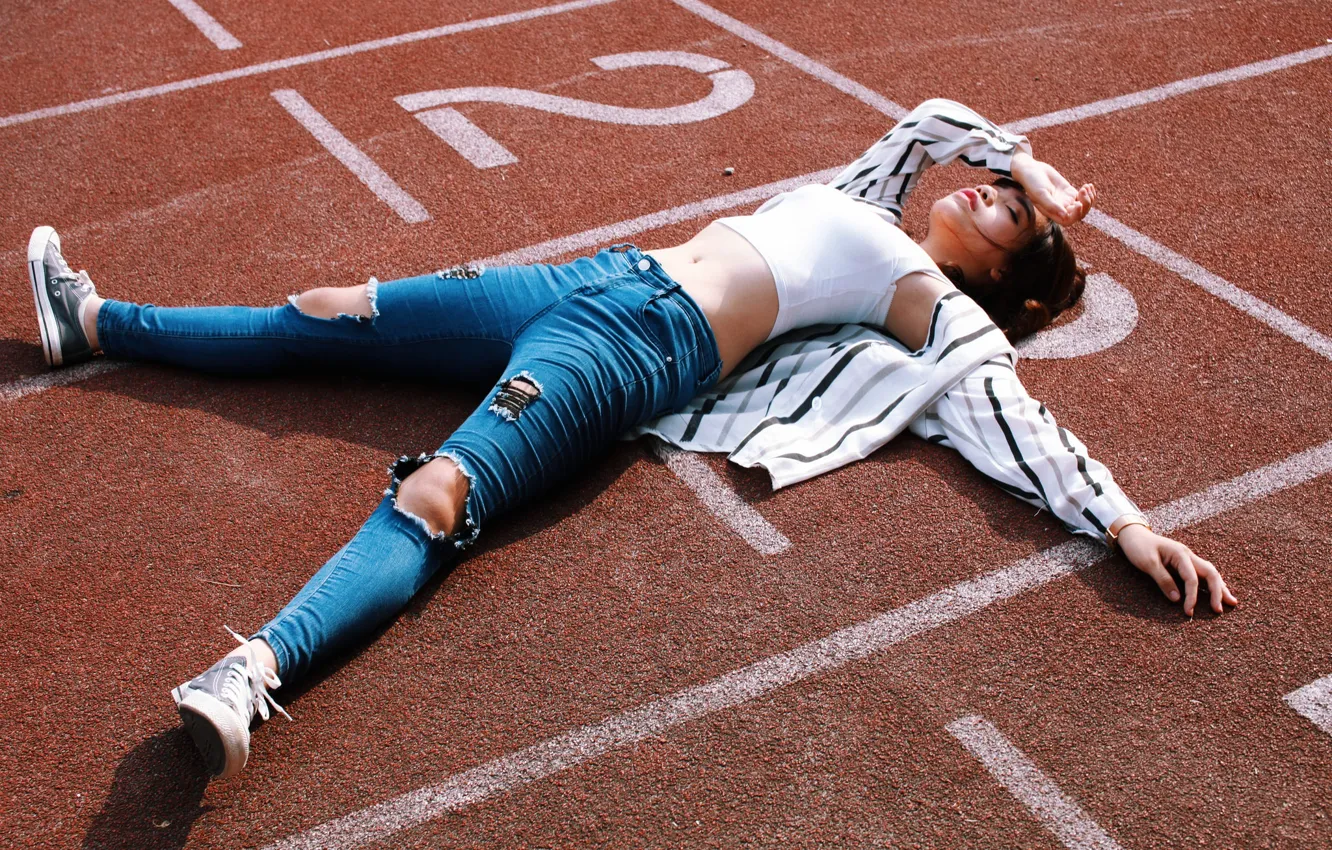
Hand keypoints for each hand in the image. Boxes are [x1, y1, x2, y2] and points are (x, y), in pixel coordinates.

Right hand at [1010, 152, 1095, 226]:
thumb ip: (1051, 205)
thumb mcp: (1040, 193)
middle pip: (1079, 214)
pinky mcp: (1069, 191)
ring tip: (1086, 187)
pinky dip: (1089, 192)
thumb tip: (1065, 215)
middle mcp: (1060, 209)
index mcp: (1052, 212)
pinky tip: (1089, 185)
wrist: (1030, 169)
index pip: (1068, 220)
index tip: (1078, 203)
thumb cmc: (1032, 182)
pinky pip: (1083, 196)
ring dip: (1089, 198)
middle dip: (1085, 204)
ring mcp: (1066, 200)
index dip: (1076, 215)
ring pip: (1084, 206)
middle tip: (1083, 190)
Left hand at [1116, 524, 1237, 615]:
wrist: (1133, 534)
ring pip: (1210, 573)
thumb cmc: (1139, 547)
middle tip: (1220, 610)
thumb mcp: (1147, 563)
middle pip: (1211, 573)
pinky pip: (1203, 574)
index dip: (1192, 596)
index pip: (1192, 578)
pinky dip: (1212, 584)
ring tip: (1231, 602)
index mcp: (1180, 554)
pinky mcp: (1185, 563)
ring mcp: (1188, 558)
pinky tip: (1219, 592)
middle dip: (1218, 592)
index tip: (1188, 612)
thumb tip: (1177, 599)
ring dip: (1221, 587)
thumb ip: (1163, 580)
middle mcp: (1188, 555)